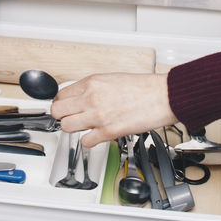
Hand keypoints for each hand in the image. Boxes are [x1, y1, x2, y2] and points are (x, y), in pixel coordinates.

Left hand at [50, 72, 176, 147]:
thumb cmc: (143, 87)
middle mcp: (92, 98)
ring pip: (66, 127)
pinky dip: (89, 140)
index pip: (60, 94)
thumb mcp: (111, 78)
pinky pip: (85, 141)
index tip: (65, 107)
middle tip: (70, 117)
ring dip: (74, 128)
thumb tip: (80, 96)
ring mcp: (98, 116)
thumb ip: (93, 88)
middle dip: (62, 115)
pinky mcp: (108, 132)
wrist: (162, 96)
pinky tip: (96, 135)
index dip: (61, 102)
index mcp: (92, 82)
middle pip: (58, 111)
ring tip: (84, 126)